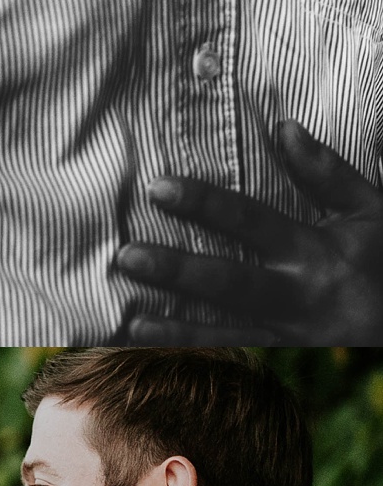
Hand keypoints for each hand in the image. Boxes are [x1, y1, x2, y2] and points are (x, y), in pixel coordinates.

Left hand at [113, 116, 382, 335]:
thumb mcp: (369, 210)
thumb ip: (326, 171)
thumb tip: (282, 127)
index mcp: (314, 252)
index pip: (251, 222)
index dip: (205, 205)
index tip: (159, 188)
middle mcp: (297, 296)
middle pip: (229, 283)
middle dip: (177, 271)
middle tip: (128, 256)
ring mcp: (290, 335)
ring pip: (225, 332)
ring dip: (175, 327)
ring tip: (126, 319)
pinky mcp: (285, 358)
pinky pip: (236, 356)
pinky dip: (195, 353)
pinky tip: (157, 347)